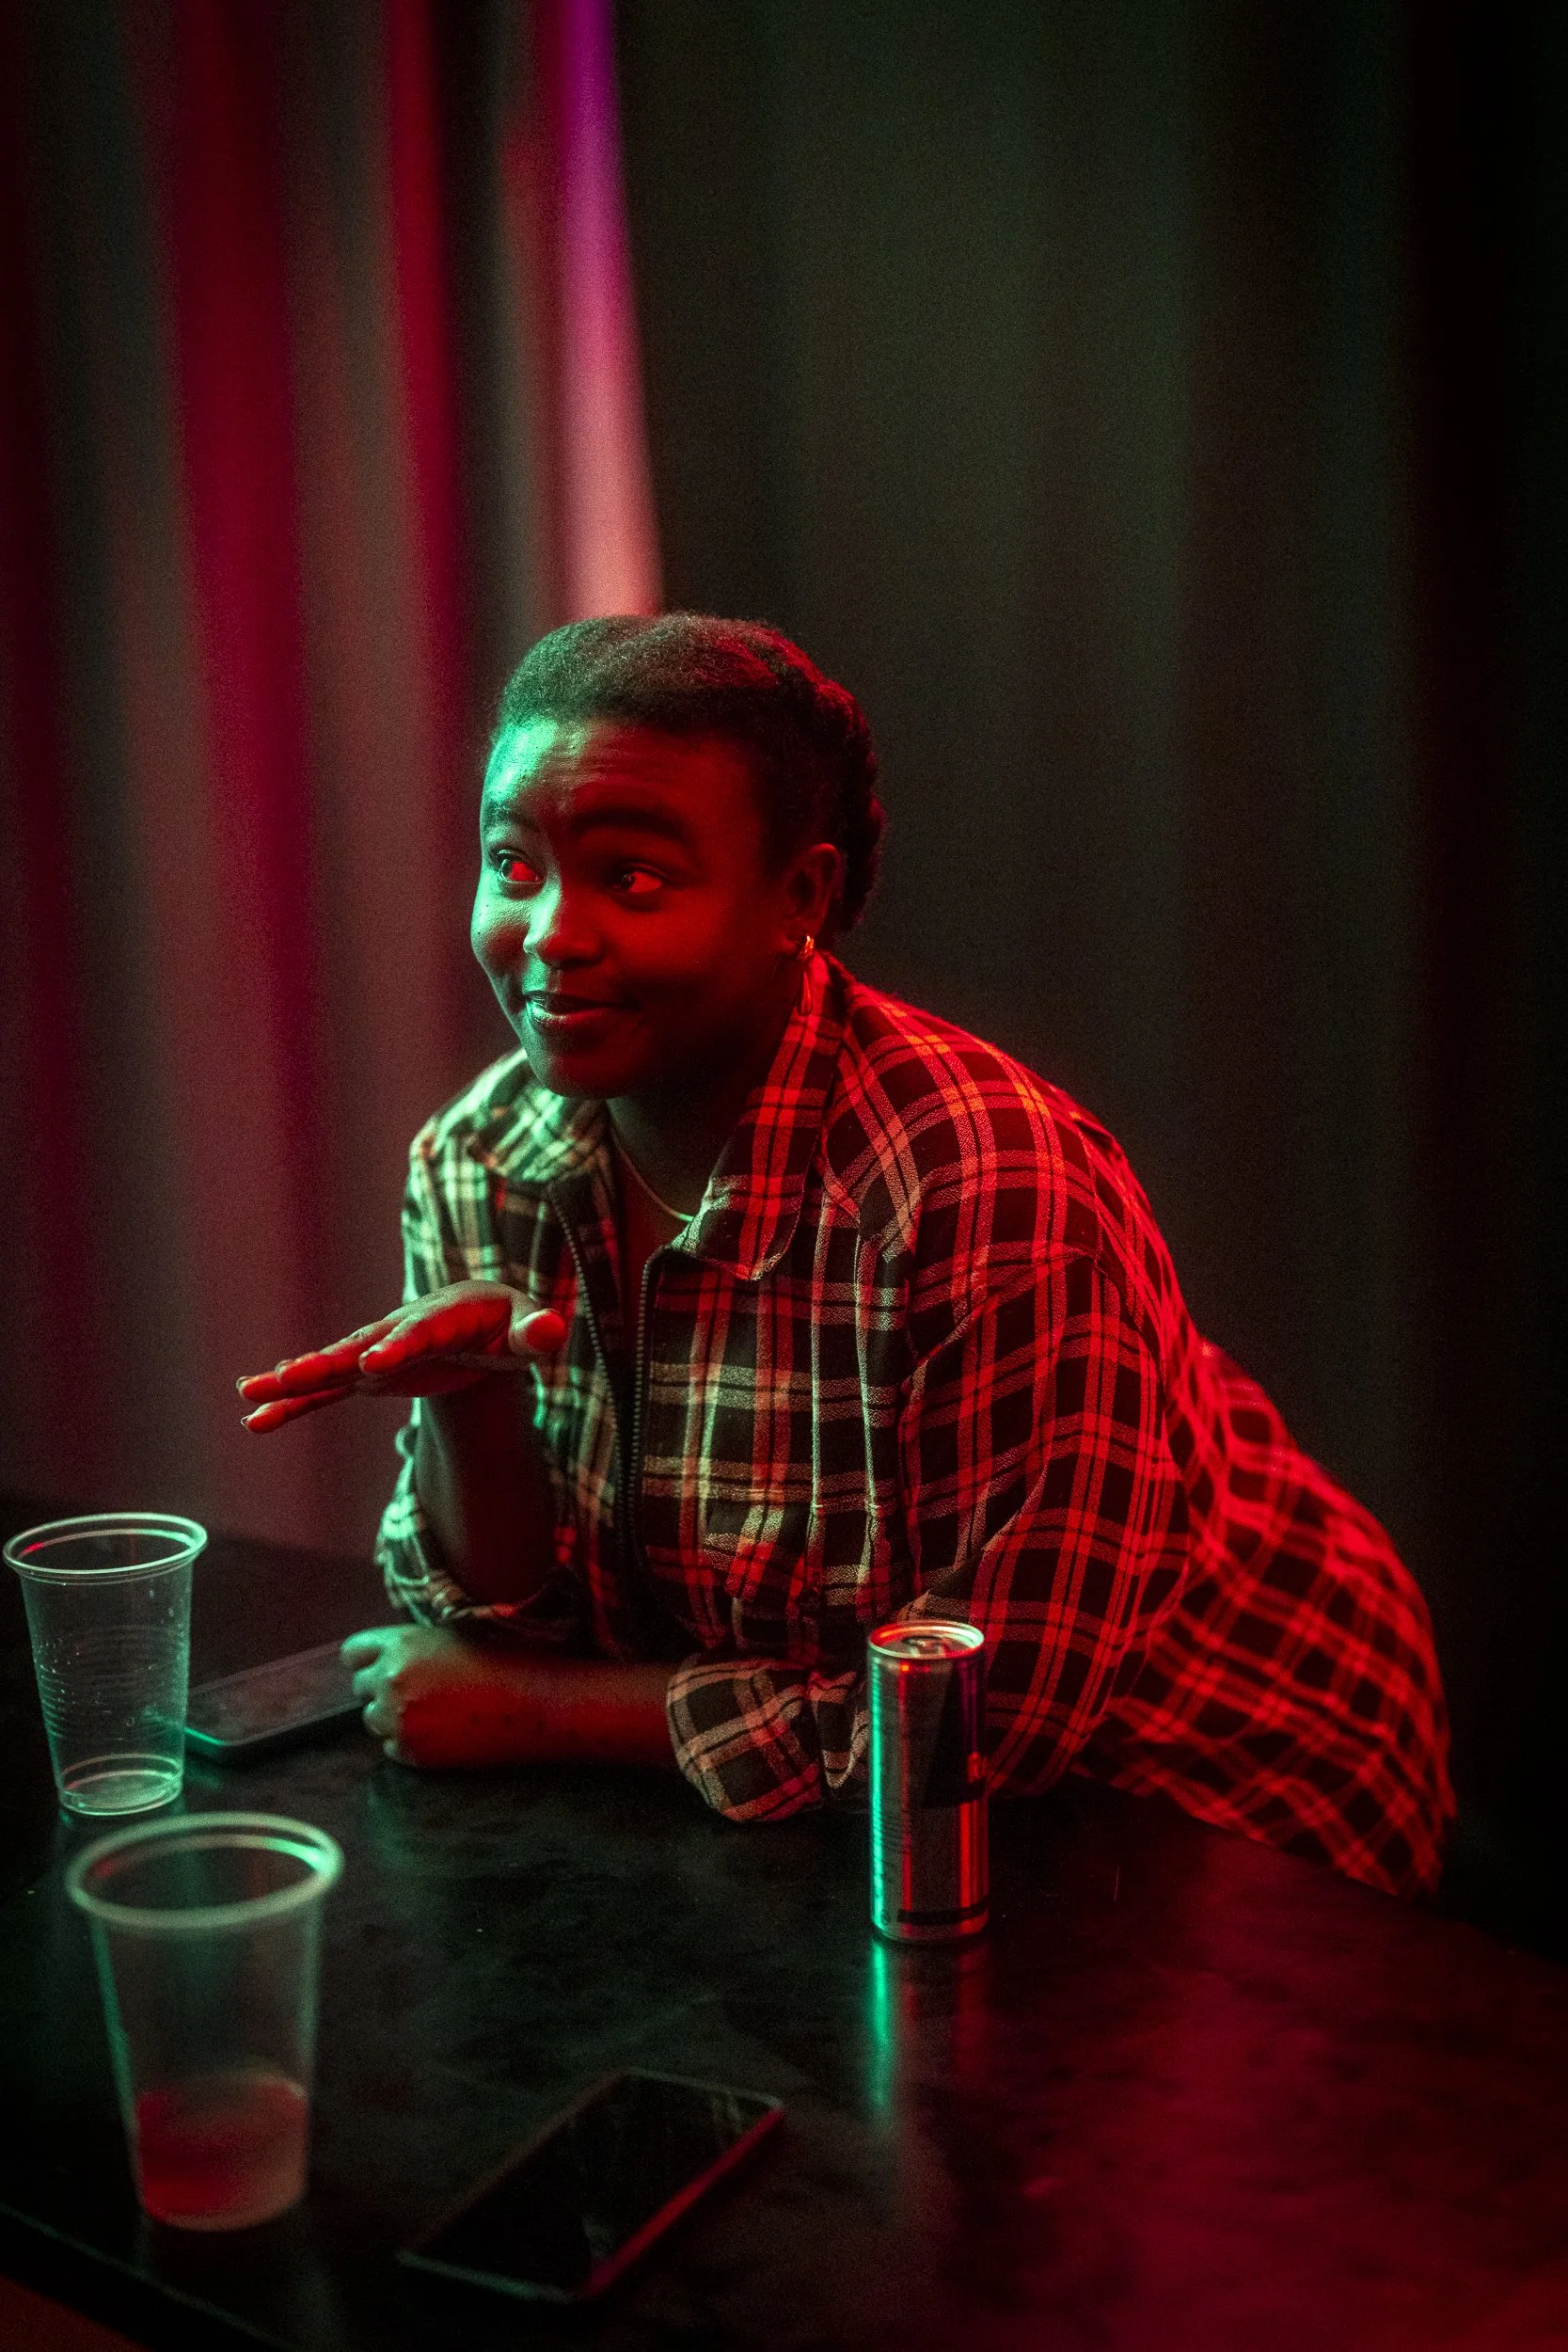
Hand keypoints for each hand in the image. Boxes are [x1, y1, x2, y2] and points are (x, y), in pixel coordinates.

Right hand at [236, 1283, 567, 1431]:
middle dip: (325, 1362)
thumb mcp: (529, 1327)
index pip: (419, 1333)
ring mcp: (378, 1353)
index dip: (396, 1347)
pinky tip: (256, 1419)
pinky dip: (294, 1404)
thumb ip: (537, 1330)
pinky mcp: (368, 1375)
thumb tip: (551, 1329)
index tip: (371, 1365)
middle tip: (287, 1376)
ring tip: (249, 1393)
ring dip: (293, 1381)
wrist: (480, 1316)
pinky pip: (327, 1393)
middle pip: (359, 1347)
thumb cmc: (511, 1322)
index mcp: (443, 1316)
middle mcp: (401, 1331)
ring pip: (332, 1368)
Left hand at [342, 1623, 554, 1766]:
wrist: (532, 1704)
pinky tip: (440, 1730)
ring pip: (372, 1719)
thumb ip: (408, 1645)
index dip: (368, 1658)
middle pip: (360, 1687)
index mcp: (400, 1645)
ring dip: (392, 1715)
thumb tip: (382, 1657)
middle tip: (418, 1688)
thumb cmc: (500, 1661)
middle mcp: (391, 1681)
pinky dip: (408, 1741)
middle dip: (381, 1687)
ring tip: (432, 1710)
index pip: (352, 1652)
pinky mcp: (413, 1752)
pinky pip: (390, 1747)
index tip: (382, 1663)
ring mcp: (399, 1719)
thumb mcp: (450, 1635)